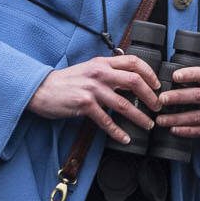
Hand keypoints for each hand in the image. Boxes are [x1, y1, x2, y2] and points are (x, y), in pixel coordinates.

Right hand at [29, 53, 161, 144]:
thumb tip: (128, 75)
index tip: (157, 85)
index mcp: (102, 63)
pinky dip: (118, 131)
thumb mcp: (88, 69)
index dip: (150, 73)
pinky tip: (125, 138)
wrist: (41, 89)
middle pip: (134, 81)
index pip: (133, 62)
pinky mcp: (84, 104)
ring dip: (139, 117)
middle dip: (150, 96)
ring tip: (147, 125)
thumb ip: (107, 70)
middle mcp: (99, 73)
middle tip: (157, 107)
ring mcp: (92, 88)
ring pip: (124, 104)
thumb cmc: (66, 82)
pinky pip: (106, 120)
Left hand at [153, 66, 199, 140]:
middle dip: (178, 97)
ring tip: (160, 119)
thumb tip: (164, 80)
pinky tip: (173, 130)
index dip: (189, 74)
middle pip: (198, 95)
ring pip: (196, 116)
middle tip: (161, 99)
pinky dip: (185, 131)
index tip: (174, 76)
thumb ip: (192, 81)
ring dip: (176, 118)